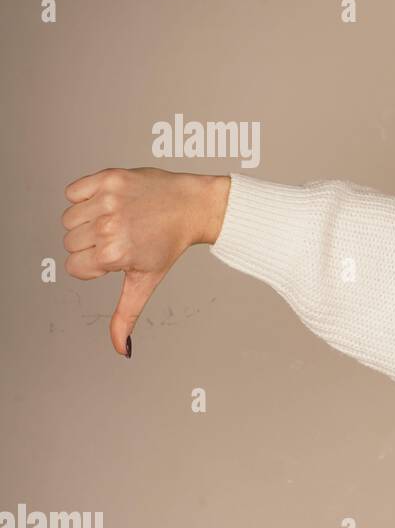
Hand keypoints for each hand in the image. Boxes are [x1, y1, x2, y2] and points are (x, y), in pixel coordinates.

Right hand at [61, 168, 230, 356]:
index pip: (75, 266)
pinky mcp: (107, 178)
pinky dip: (85, 196)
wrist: (192, 207)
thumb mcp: (146, 282)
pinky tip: (112, 202)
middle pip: (70, 243)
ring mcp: (107, 201)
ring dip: (88, 220)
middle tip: (124, 236)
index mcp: (114, 255)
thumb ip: (126, 315)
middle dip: (92, 243)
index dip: (95, 265)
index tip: (119, 256)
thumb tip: (122, 349)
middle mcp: (108, 227)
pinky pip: (72, 191)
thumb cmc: (169, 245)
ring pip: (68, 218)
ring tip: (118, 219)